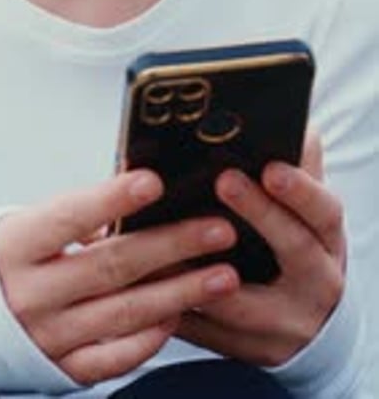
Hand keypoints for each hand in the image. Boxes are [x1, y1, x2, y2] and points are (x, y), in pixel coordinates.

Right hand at [0, 170, 235, 385]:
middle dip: (172, 246)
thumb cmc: (14, 257)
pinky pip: (117, 356)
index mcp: (17, 246)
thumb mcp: (31, 226)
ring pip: (125, 312)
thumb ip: (80, 216)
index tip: (155, 182)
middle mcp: (31, 293)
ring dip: (181, 292)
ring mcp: (48, 336)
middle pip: (111, 266)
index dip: (113, 199)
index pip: (70, 217)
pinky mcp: (64, 369)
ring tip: (224, 274)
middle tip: (219, 230)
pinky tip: (183, 314)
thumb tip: (143, 192)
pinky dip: (152, 336)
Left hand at [177, 131, 345, 366]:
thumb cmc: (298, 245)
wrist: (310, 321)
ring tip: (171, 238)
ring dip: (204, 270)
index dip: (300, 191)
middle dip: (259, 214)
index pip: (324, 213)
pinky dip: (178, 306)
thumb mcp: (306, 211)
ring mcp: (285, 325)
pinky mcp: (249, 352)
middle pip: (294, 249)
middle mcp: (316, 284)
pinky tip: (150, 279)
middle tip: (224, 180)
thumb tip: (292, 125)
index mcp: (327, 240)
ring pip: (242, 303)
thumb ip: (300, 167)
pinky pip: (208, 332)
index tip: (271, 166)